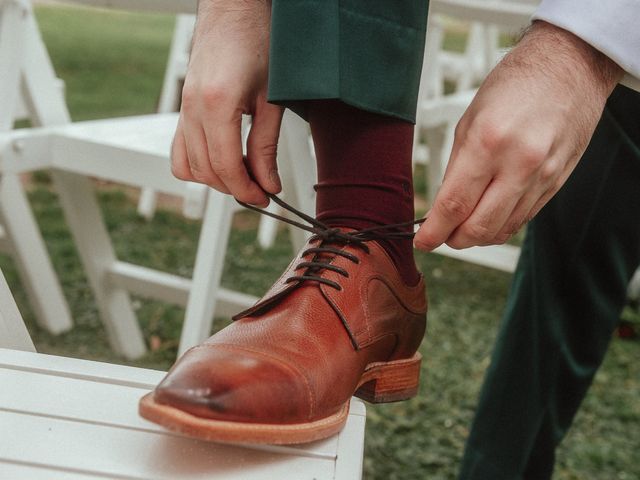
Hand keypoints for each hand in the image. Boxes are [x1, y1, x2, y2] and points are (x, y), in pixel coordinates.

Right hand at [171, 0, 282, 206]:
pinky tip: (221, 161)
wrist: (234, 10)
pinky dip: (197, 165)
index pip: (226, 166)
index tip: (266, 197)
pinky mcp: (182, 107)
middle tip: (261, 189)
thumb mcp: (271, 99)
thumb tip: (268, 183)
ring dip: (215, 179)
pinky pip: (179, 150)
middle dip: (235, 188)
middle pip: (206, 170)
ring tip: (244, 176)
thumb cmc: (257, 42)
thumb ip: (267, 146)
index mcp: (217, 104)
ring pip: (188, 165)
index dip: (247, 190)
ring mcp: (183, 108)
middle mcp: (192, 109)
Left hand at [414, 21, 622, 250]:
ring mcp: (542, 176)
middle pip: (479, 228)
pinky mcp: (557, 182)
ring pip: (503, 229)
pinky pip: (524, 218)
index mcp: (487, 143)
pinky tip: (490, 217)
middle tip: (442, 236)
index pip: (454, 205)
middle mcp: (518, 164)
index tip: (422, 241)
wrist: (570, 66)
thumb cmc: (514, 85)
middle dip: (454, 240)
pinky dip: (502, 225)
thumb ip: (457, 167)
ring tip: (463, 228)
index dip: (434, 231)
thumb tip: (444, 206)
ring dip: (478, 237)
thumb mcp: (470, 120)